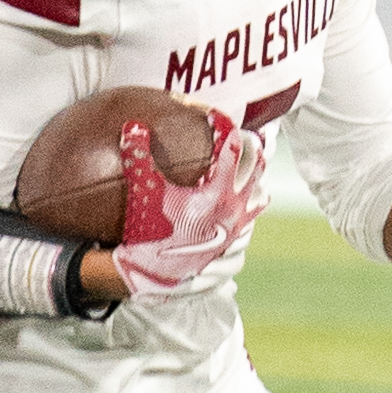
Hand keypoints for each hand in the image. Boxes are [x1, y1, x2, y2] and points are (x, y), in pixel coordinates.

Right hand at [112, 110, 267, 301]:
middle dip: (251, 151)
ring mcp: (233, 231)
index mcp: (217, 193)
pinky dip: (248, 210)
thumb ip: (139, 156)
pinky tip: (241, 207)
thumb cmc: (145, 234)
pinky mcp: (228, 247)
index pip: (233, 149)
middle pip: (255, 171)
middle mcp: (233, 211)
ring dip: (254, 182)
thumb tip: (133, 126)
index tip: (217, 117)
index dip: (226, 129)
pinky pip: (249, 222)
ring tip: (250, 170)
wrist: (148, 275)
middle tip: (246, 137)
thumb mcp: (141, 192)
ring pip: (258, 200)